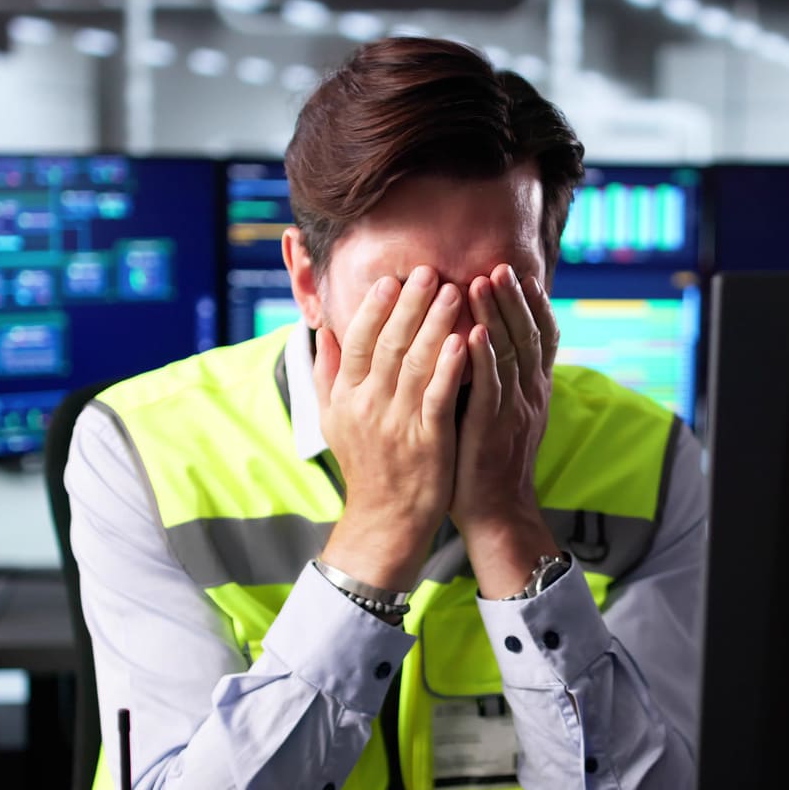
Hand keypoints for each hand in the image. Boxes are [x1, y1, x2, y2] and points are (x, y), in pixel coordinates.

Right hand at [314, 265, 468, 592]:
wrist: (385, 519)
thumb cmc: (366, 465)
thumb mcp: (333, 420)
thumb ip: (327, 374)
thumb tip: (322, 331)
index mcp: (346, 396)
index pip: (356, 341)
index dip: (374, 308)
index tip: (391, 279)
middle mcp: (367, 405)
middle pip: (387, 343)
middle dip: (410, 304)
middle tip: (429, 271)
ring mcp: (397, 423)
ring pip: (415, 363)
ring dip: (435, 324)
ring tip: (455, 292)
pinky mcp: (427, 441)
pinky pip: (438, 396)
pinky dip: (450, 367)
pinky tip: (466, 340)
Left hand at [453, 264, 560, 597]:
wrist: (496, 513)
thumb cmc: (487, 461)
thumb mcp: (502, 413)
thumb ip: (498, 379)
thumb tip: (482, 342)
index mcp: (533, 390)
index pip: (541, 338)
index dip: (533, 305)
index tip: (521, 274)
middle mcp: (530, 395)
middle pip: (529, 336)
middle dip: (515, 298)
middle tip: (501, 265)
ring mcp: (514, 411)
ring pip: (511, 353)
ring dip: (500, 315)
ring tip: (486, 281)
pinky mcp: (493, 429)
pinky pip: (492, 387)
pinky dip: (486, 357)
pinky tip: (476, 331)